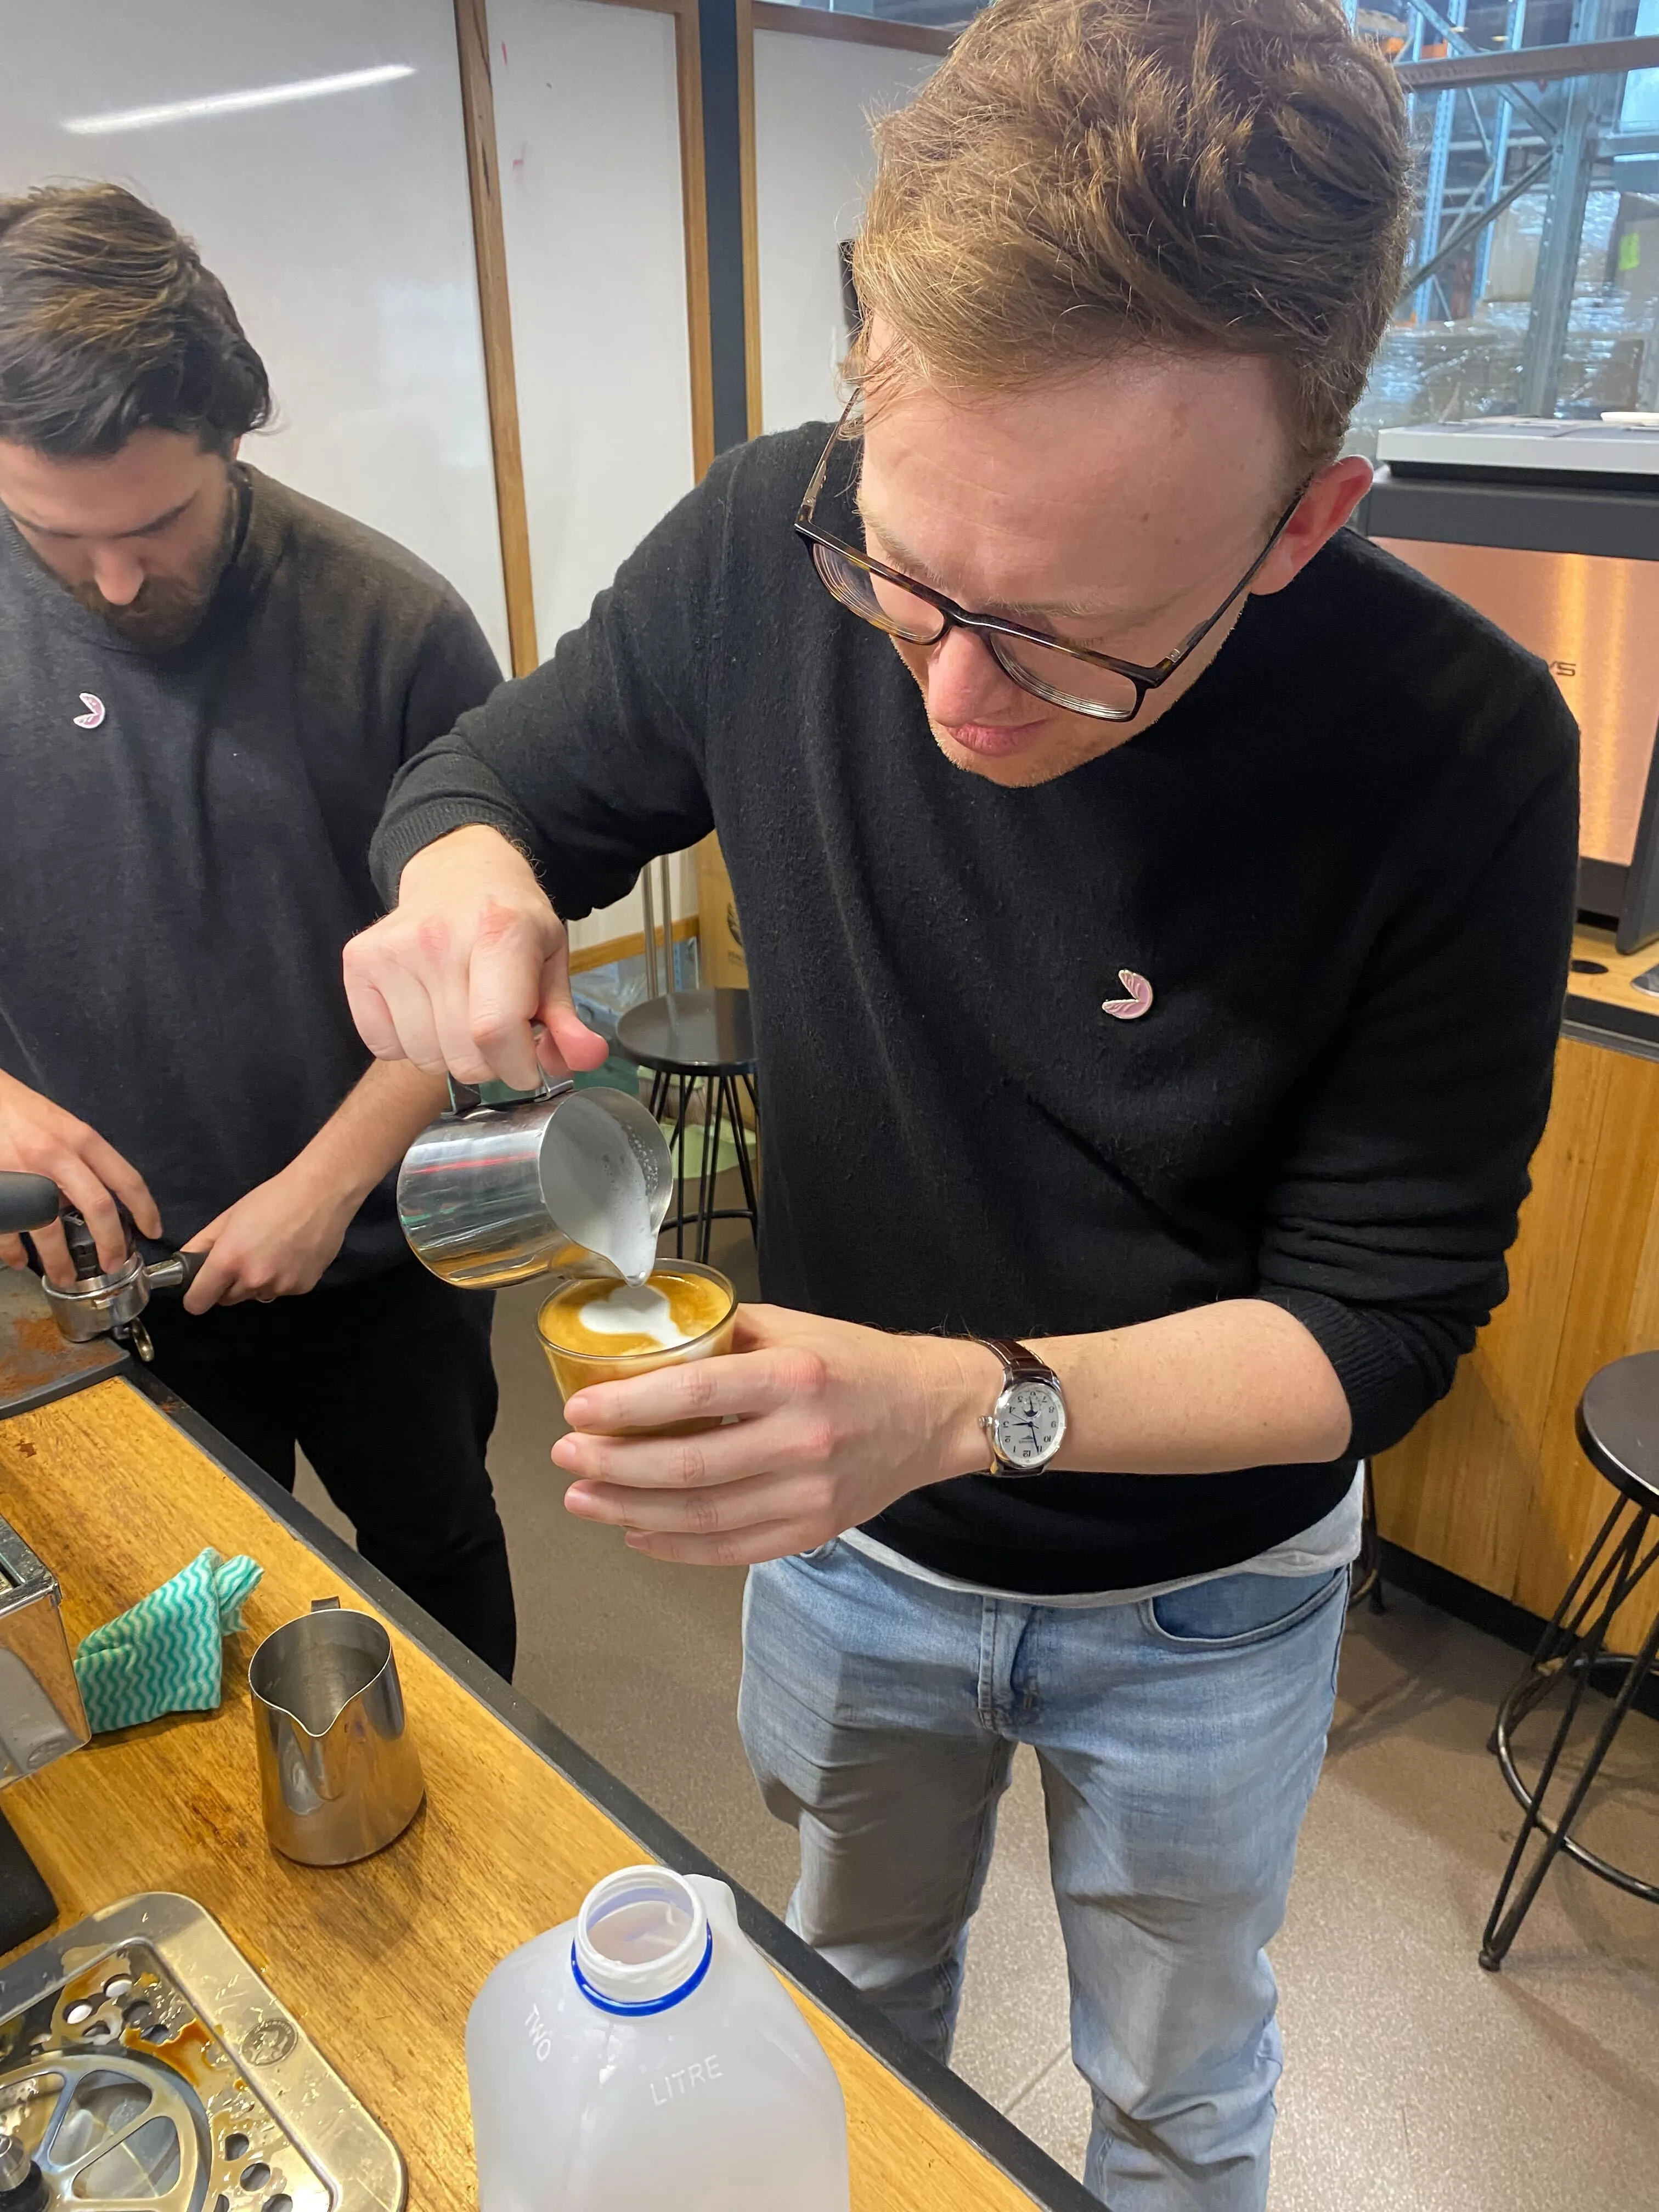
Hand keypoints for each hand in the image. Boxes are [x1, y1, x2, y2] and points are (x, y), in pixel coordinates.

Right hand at [0, 1069, 160, 1283]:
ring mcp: (24, 1173)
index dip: (145, 1209)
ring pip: (49, 1229)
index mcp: (81, 1138)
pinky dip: (13, 1251)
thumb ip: (81, 1159)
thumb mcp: (62, 1125)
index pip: (126, 1178)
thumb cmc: (21, 1110)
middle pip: (98, 1208)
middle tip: (113, 1265)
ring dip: (59, 1261)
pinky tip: (19, 1261)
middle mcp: (57, 1155)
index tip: (154, 1231)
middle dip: (110, 1243)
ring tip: (64, 1279)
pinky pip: (7, 1229)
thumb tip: (90, 1203)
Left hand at [181, 1161, 355, 1312]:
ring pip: (256, 1295)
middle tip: (244, 1257)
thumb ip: (202, 1244)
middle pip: (228, 1299)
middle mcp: (253, 1280)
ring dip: (258, 1281)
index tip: (203, 1286)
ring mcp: (281, 1287)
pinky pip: (281, 1290)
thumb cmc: (271, 1198)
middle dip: (229, 1285)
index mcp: (229, 1261)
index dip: (197, 1295)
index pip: (198, 1302)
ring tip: (273, 1252)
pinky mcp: (303, 1288)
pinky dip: (283, 1279)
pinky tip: (293, 1255)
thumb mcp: (228, 1217)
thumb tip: (185, 1263)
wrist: (322, 1193)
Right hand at [343, 825, 608, 1091]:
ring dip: (449, 1054)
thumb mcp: (551, 960)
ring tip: (461, 1014)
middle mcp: (438, 938)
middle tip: (497, 1032)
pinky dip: (409, 1045)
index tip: (528, 1066)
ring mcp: (392, 951)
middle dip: (490, 1063)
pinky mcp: (358, 962)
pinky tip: (427, 1010)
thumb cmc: (509, 919)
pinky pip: (383, 1046)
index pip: (495, 1030)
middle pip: (461, 1055)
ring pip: (423, 1057)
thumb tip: (587, 1058)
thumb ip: (568, 1019)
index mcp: (499, 931)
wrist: (458, 871)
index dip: (517, 1066)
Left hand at [555, 1305, 1002, 1565]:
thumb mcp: (796, 1327)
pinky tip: (636, 1532)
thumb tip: (652, 1345)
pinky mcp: (812, 1530)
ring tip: (583, 1497)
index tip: (577, 1410)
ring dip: (630, 1510)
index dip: (627, 1406)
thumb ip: (727, 1336)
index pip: (693, 1393)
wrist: (933, 1413)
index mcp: (794, 1377)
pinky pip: (731, 1549)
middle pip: (688, 1465)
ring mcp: (808, 1494)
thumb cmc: (858, 1362)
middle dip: (613, 1465)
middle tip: (566, 1457)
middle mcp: (801, 1440)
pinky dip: (676, 1547)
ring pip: (701, 1515)